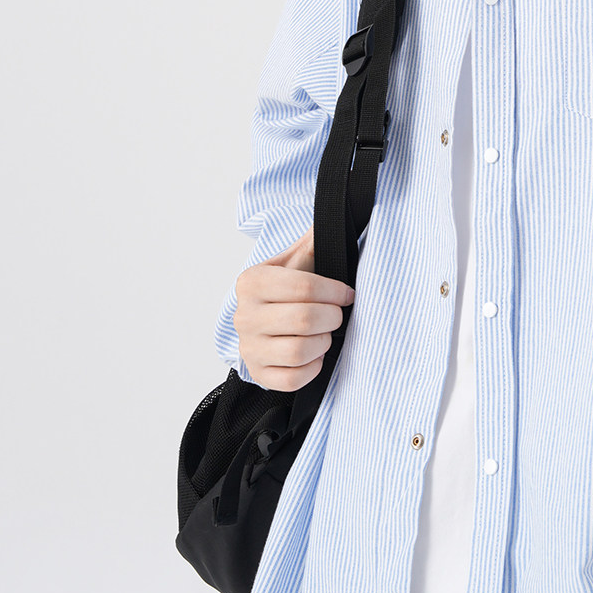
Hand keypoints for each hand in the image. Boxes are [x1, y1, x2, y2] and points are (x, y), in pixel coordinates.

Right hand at [233, 226, 354, 389]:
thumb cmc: (286, 289)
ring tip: (324, 333)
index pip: (303, 287)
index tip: (347, 294)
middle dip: (332, 317)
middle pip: (305, 319)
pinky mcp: (258, 374)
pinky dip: (312, 367)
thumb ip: (314, 240)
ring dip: (323, 342)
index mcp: (252, 282)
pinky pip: (292, 378)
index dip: (335, 292)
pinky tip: (314, 353)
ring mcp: (249, 348)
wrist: (264, 319)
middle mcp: (244, 316)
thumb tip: (336, 213)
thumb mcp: (296, 259)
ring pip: (299, 351)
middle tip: (338, 314)